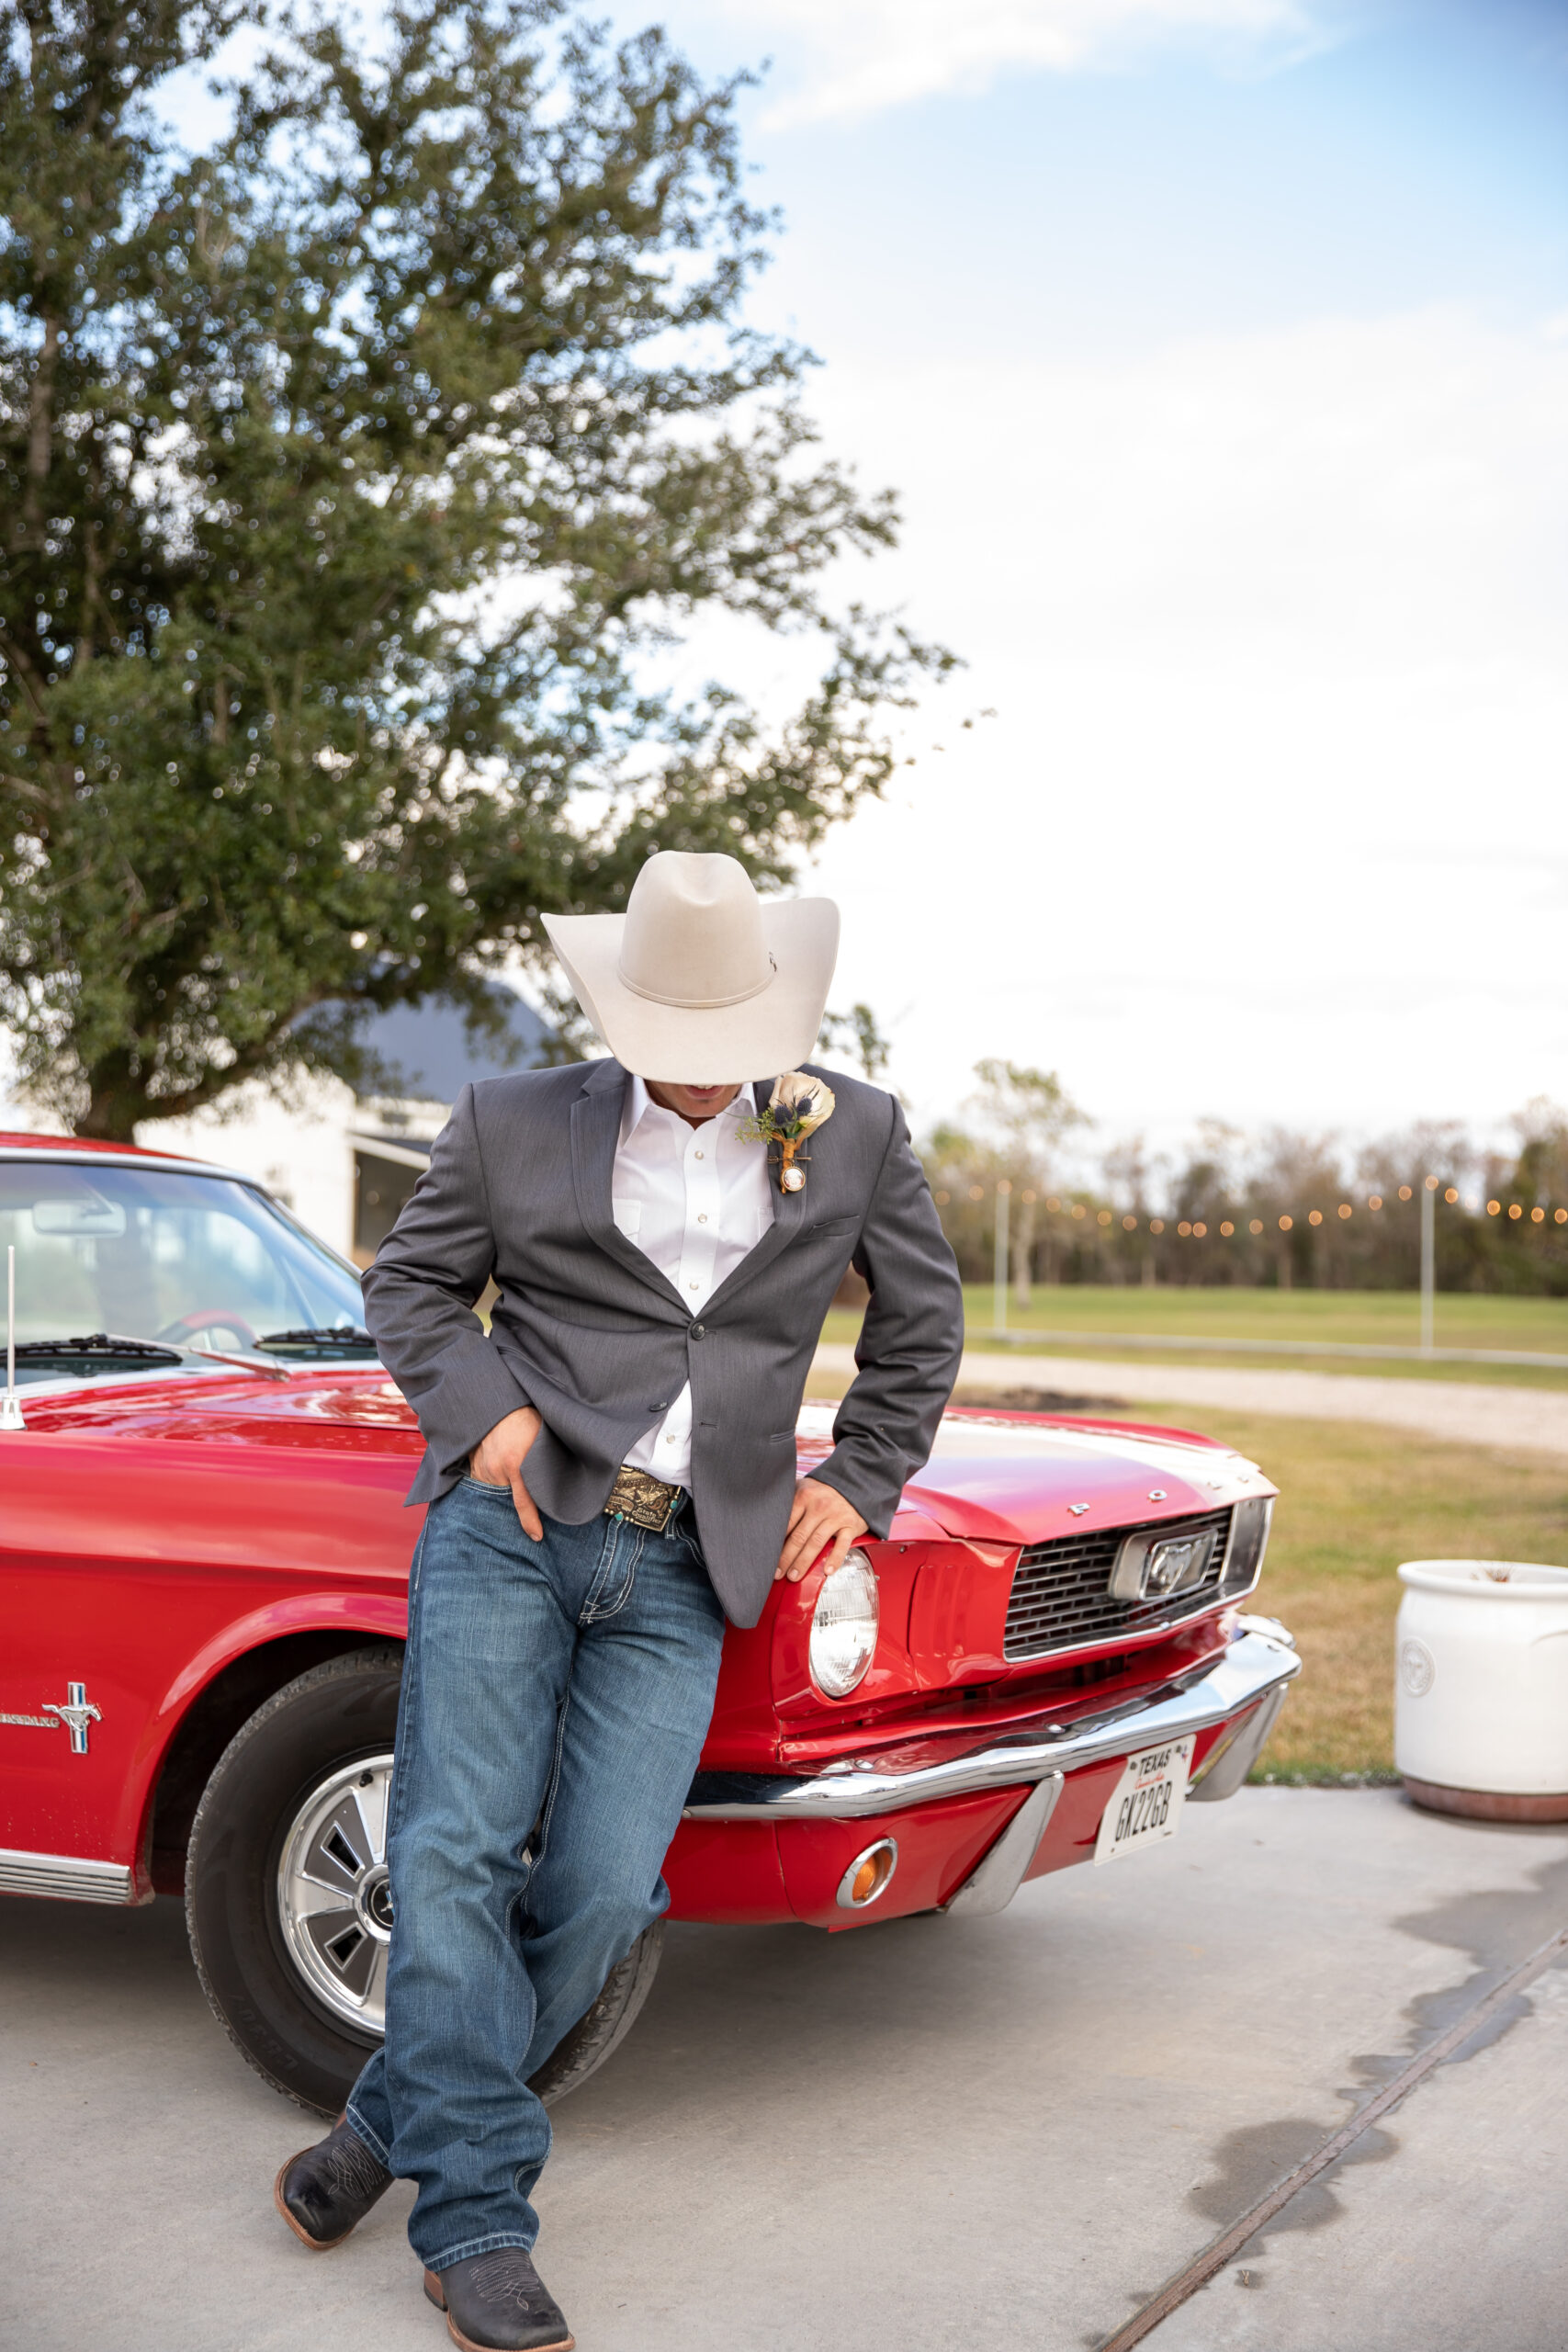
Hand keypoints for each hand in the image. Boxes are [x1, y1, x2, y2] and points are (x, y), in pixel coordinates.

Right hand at [469, 1406, 543, 1539]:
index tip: (536, 1537)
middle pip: (507, 1499)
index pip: (525, 1503)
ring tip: (512, 1478)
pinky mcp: (472, 1462)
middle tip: (528, 1507)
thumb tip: (565, 1476)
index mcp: (517, 1463)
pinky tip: (498, 1472)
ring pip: (493, 1491)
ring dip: (503, 1490)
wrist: (497, 1397)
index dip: (530, 1523)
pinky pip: (481, 1481)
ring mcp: (481, 1467)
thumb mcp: (544, 1436)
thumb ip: (547, 1460)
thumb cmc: (527, 1414)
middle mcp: (496, 1469)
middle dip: (515, 1504)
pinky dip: (490, 1480)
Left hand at [775, 1477, 868, 1583]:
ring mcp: (835, 1516)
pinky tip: (827, 1571)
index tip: (767, 1556)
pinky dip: (835, 1559)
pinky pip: (842, 1545)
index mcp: (804, 1497)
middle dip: (786, 1557)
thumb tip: (766, 1517)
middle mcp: (819, 1506)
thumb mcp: (804, 1488)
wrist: (855, 1485)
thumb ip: (788, 1500)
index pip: (786, 1523)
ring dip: (804, 1562)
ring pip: (816, 1543)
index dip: (775, 1542)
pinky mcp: (850, 1525)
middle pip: (799, 1536)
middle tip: (777, 1573)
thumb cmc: (824, 1492)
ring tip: (794, 1576)